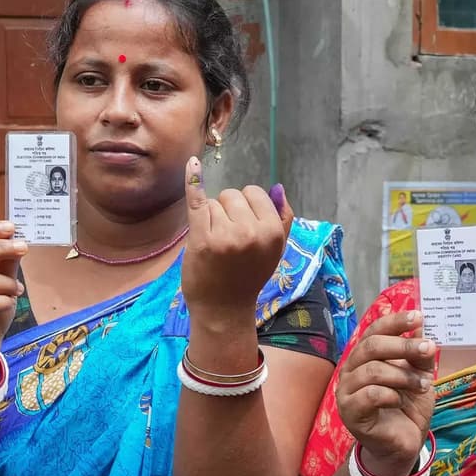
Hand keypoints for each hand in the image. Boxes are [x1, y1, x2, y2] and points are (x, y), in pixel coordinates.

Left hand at [180, 157, 292, 319]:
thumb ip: (283, 219)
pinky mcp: (202, 238)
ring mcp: (225, 235)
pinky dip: (193, 183)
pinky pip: (197, 201)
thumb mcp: (275, 251)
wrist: (224, 309)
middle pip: (233, 195)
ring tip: (215, 243)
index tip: (243, 228)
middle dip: (228, 211)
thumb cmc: (248, 277)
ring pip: (214, 202)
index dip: (246, 208)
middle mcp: (251, 231)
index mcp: (273, 232)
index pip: (255, 194)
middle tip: (228, 241)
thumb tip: (278, 188)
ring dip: (211, 218)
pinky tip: (192, 166)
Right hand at [335, 311, 435, 475]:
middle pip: (370, 347)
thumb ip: (418, 355)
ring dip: (403, 375)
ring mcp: (346, 391)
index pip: (373, 331)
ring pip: (372, 371)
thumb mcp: (419, 376)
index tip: (418, 317)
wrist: (402, 445)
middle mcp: (351, 370)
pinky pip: (370, 395)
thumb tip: (419, 325)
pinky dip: (391, 395)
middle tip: (429, 349)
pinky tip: (401, 401)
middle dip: (403, 345)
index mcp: (364, 358)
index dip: (394, 322)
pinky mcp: (349, 412)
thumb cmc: (407, 408)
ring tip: (423, 385)